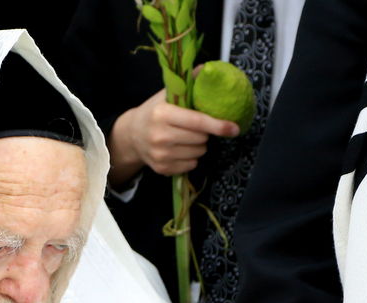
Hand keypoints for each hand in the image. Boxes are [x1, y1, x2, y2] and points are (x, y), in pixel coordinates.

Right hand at [108, 89, 238, 186]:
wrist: (132, 135)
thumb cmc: (154, 112)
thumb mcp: (167, 94)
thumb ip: (188, 83)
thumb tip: (208, 69)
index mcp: (163, 114)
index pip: (198, 122)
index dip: (218, 125)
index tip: (234, 128)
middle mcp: (160, 136)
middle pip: (201, 139)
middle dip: (204, 133)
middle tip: (194, 127)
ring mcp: (161, 155)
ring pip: (198, 153)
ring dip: (198, 146)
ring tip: (185, 137)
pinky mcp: (162, 168)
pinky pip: (191, 165)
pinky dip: (190, 158)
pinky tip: (179, 149)